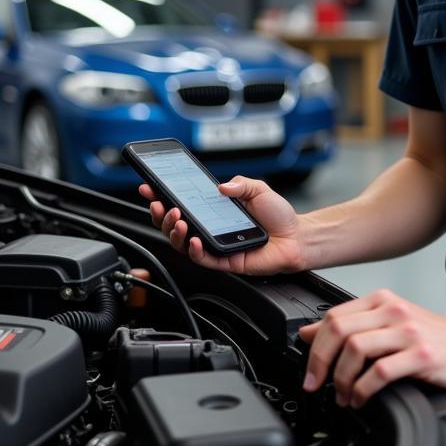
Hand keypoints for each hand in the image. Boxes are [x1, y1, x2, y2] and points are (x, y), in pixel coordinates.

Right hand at [139, 176, 307, 275]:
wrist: (296, 237)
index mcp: (213, 210)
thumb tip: (220, 185)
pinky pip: (203, 260)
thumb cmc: (278, 216)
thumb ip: (240, 184)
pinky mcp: (224, 261)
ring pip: (183, 243)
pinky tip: (195, 240)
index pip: (182, 203)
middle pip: (174, 225)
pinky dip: (195, 251)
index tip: (149, 187)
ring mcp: (215, 245)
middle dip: (161, 214)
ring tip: (178, 219)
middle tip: (161, 204)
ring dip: (174, 231)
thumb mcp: (258, 189)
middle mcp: (210, 228)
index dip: (163, 196)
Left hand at [298, 289, 445, 407]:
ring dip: (341, 379)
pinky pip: (380, 372)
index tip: (309, 370)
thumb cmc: (434, 336)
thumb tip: (309, 333)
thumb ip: (352, 326)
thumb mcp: (389, 323)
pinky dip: (363, 389)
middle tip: (316, 385)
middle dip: (320, 362)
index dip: (314, 345)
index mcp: (382, 301)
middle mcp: (393, 311)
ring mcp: (408, 332)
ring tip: (343, 396)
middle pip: (339, 331)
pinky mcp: (422, 355)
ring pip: (356, 349)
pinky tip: (362, 400)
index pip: (333, 316)